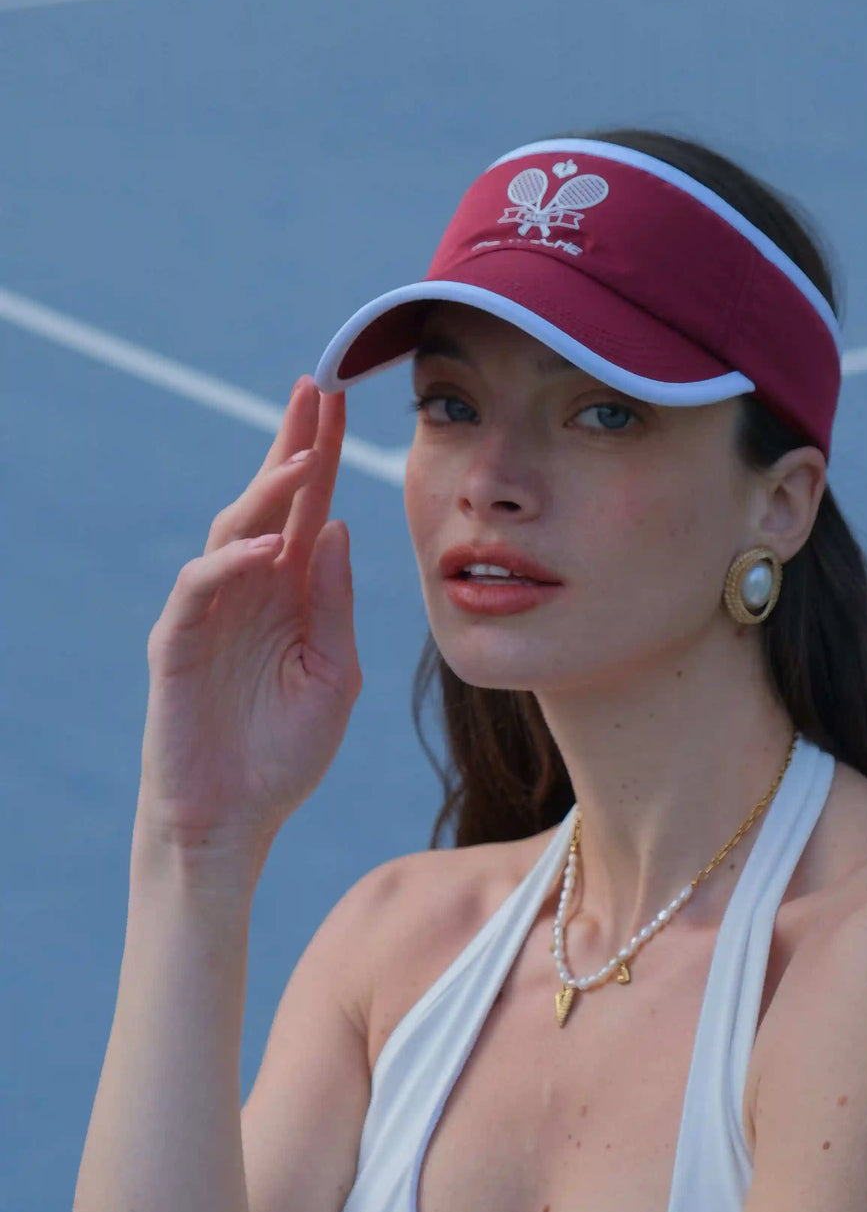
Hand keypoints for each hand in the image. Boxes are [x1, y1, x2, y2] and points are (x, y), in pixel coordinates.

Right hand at [137, 377, 361, 852]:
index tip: (342, 402)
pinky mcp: (179, 642)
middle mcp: (250, 588)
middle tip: (314, 391)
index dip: (322, 456)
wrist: (234, 820)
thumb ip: (335, 602)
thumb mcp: (333, 672)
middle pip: (267, 501)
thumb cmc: (285, 752)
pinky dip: (228, 563)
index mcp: (289, 592)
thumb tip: (336, 525)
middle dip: (291, 445)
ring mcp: (211, 611)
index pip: (308, 509)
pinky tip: (263, 547)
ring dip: (265, 492)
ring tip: (303, 457)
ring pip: (230, 531)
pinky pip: (199, 589)